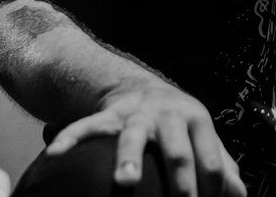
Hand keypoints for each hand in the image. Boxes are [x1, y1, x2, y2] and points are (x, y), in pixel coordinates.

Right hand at [46, 77, 245, 196]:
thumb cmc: (181, 126)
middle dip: (179, 178)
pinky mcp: (109, 115)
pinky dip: (71, 138)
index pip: (210, 160)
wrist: (143, 89)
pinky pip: (88, 126)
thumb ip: (222, 168)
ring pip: (133, 136)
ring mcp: (138, 115)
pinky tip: (53, 154)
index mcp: (198, 122)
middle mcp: (170, 116)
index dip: (211, 189)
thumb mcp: (203, 139)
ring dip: (129, 159)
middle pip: (177, 149)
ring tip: (124, 182)